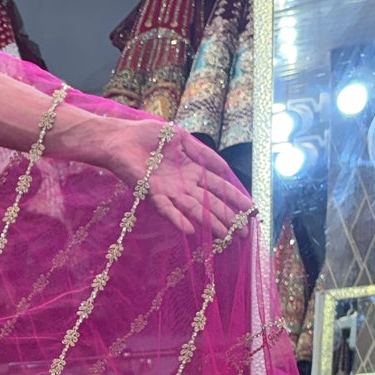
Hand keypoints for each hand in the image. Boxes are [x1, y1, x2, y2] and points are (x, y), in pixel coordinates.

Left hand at [95, 119, 252, 238]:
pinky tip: (190, 230)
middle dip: (228, 218)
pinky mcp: (151, 194)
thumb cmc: (150, 137)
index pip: (220, 188)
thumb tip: (226, 168)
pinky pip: (166, 209)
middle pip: (210, 204)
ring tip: (225, 237)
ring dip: (210, 224)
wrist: (122, 138)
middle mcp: (184, 185)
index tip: (252, 212)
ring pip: (194, 210)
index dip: (236, 199)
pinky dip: (178, 219)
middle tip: (244, 235)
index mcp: (194, 172)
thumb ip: (203, 154)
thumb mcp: (183, 139)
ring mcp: (169, 192)